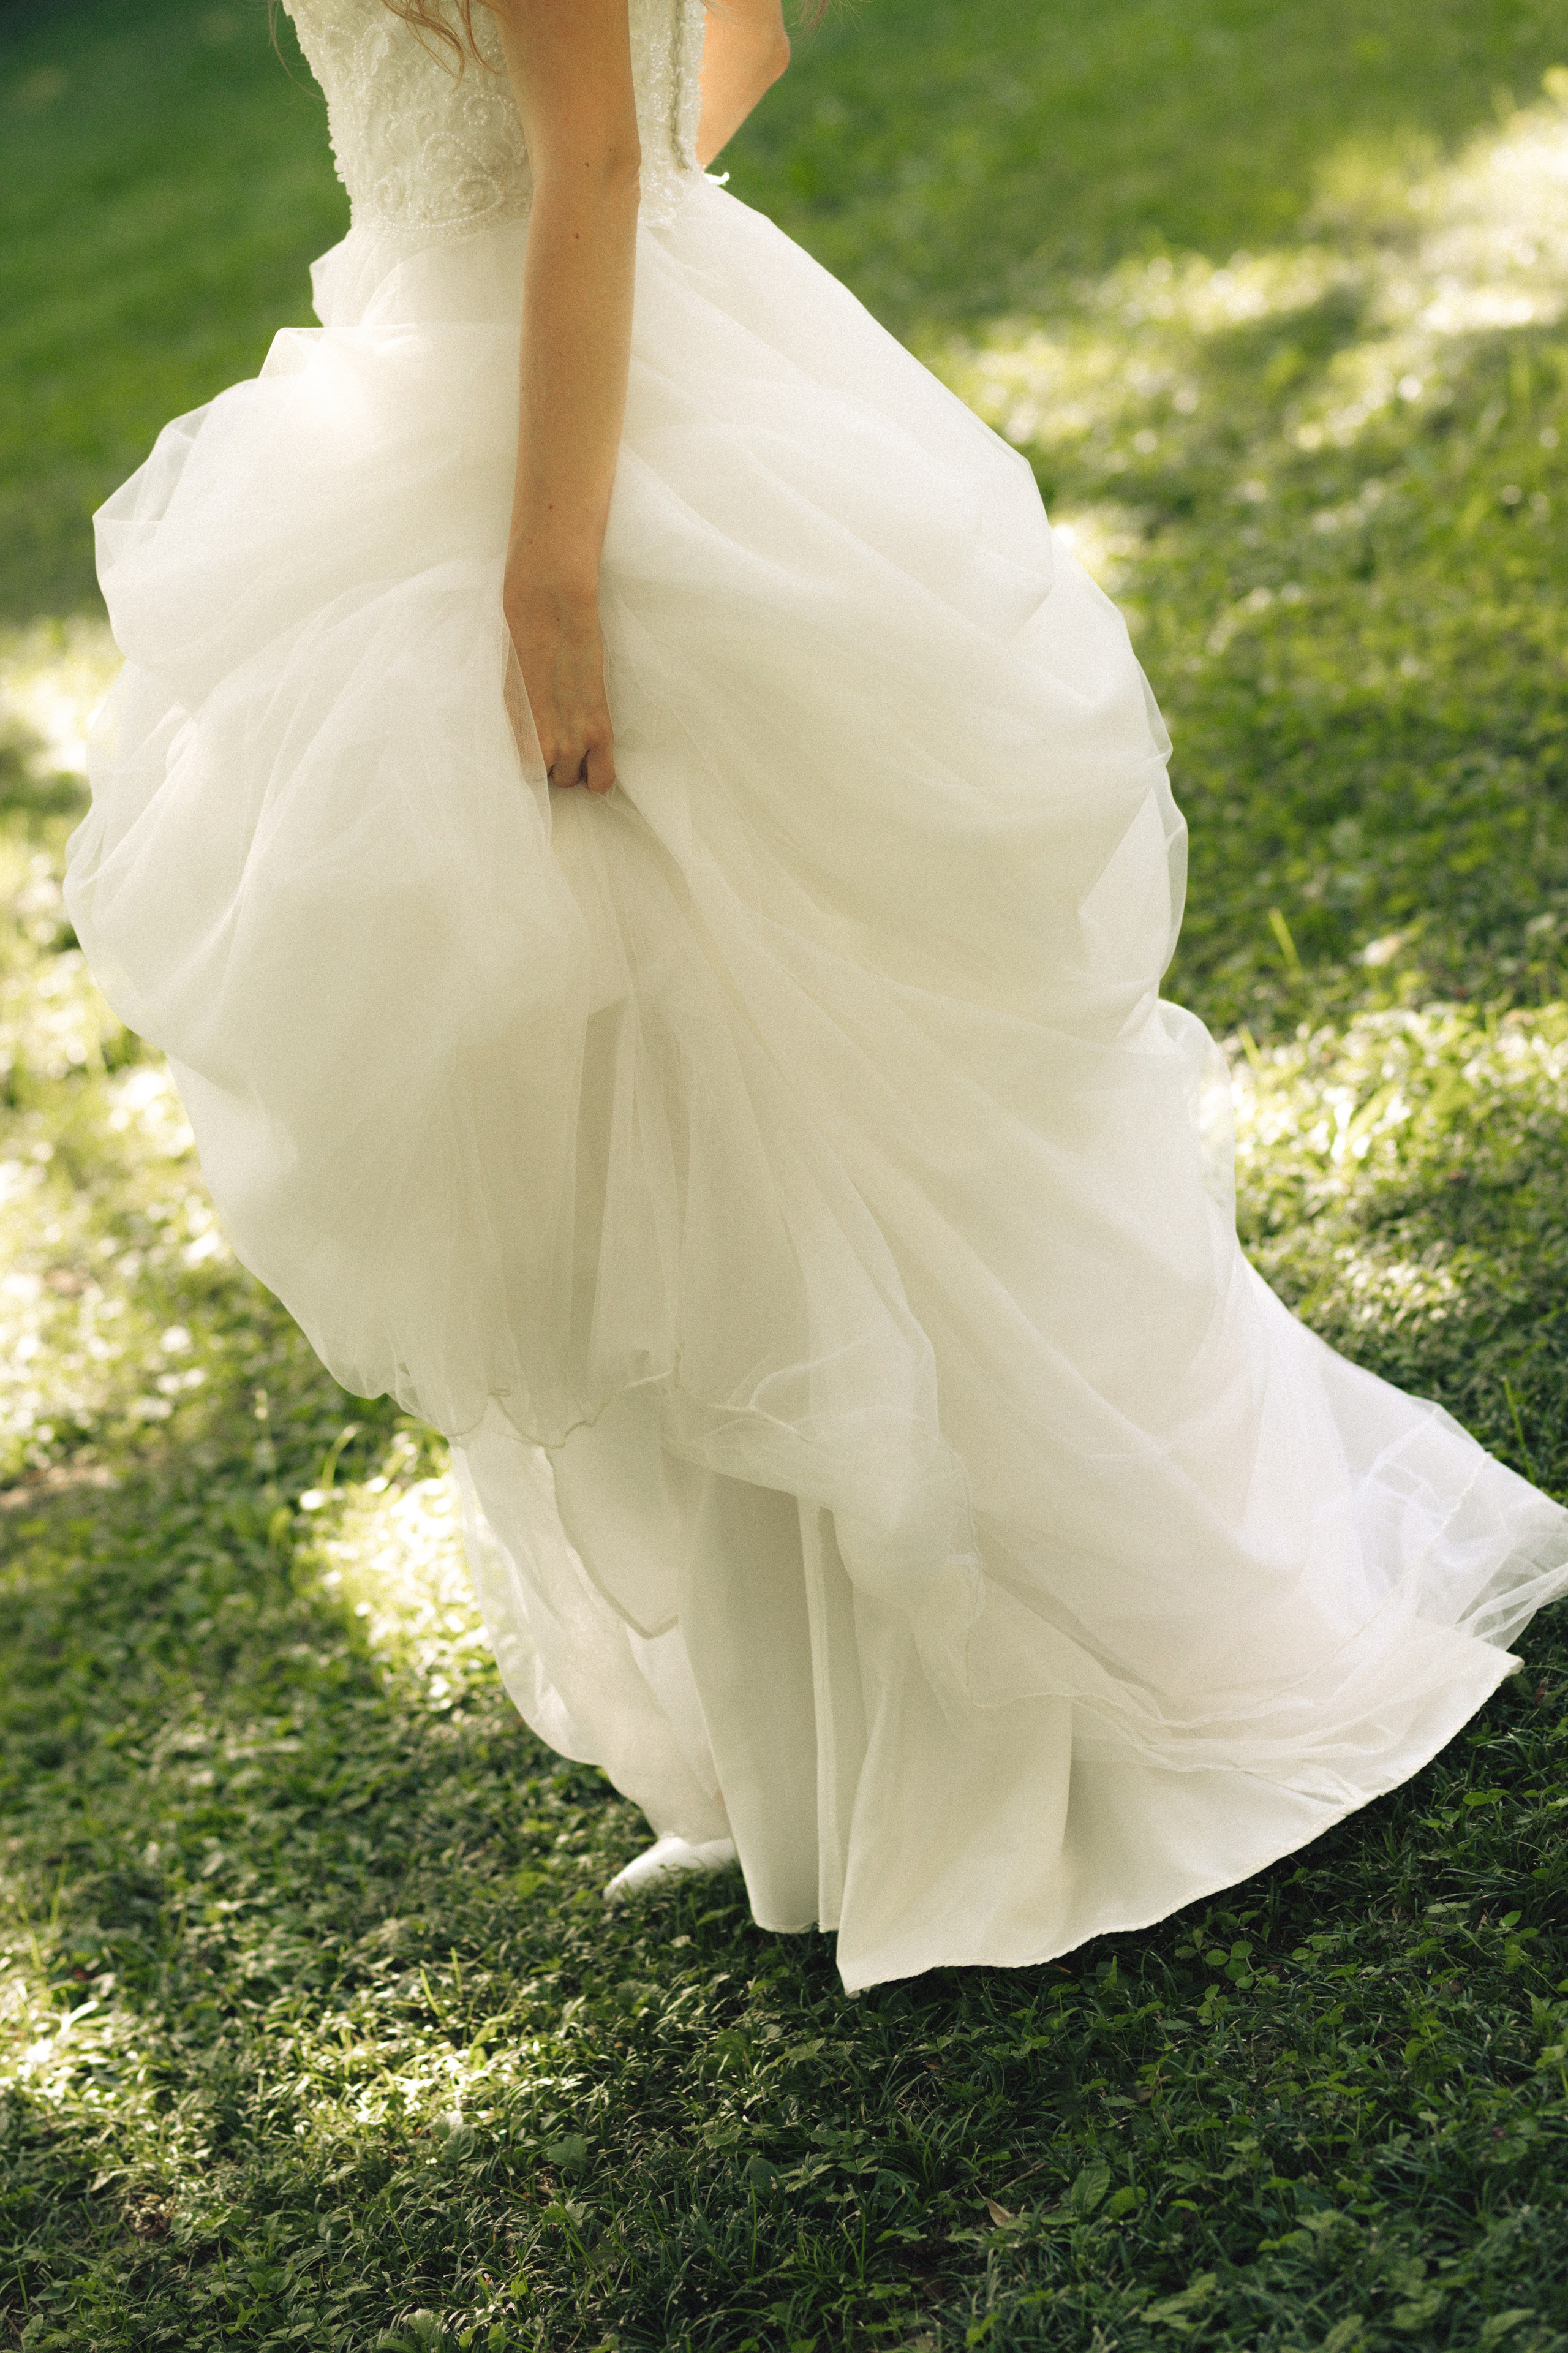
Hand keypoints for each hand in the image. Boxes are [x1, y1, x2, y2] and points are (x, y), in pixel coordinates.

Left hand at [504, 574, 616, 794]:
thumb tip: (529, 733)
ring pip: (570, 780)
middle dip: (551, 762)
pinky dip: (596, 776)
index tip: (538, 745)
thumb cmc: (523, 635)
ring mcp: (569, 742)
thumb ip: (519, 717)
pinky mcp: (598, 731)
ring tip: (575, 734)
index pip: (521, 773)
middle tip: (558, 733)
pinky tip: (593, 756)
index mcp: (512, 731)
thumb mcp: (509, 685)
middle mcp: (538, 744)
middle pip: (545, 779)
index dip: (531, 761)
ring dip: (574, 764)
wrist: (551, 608)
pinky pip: (600, 781)